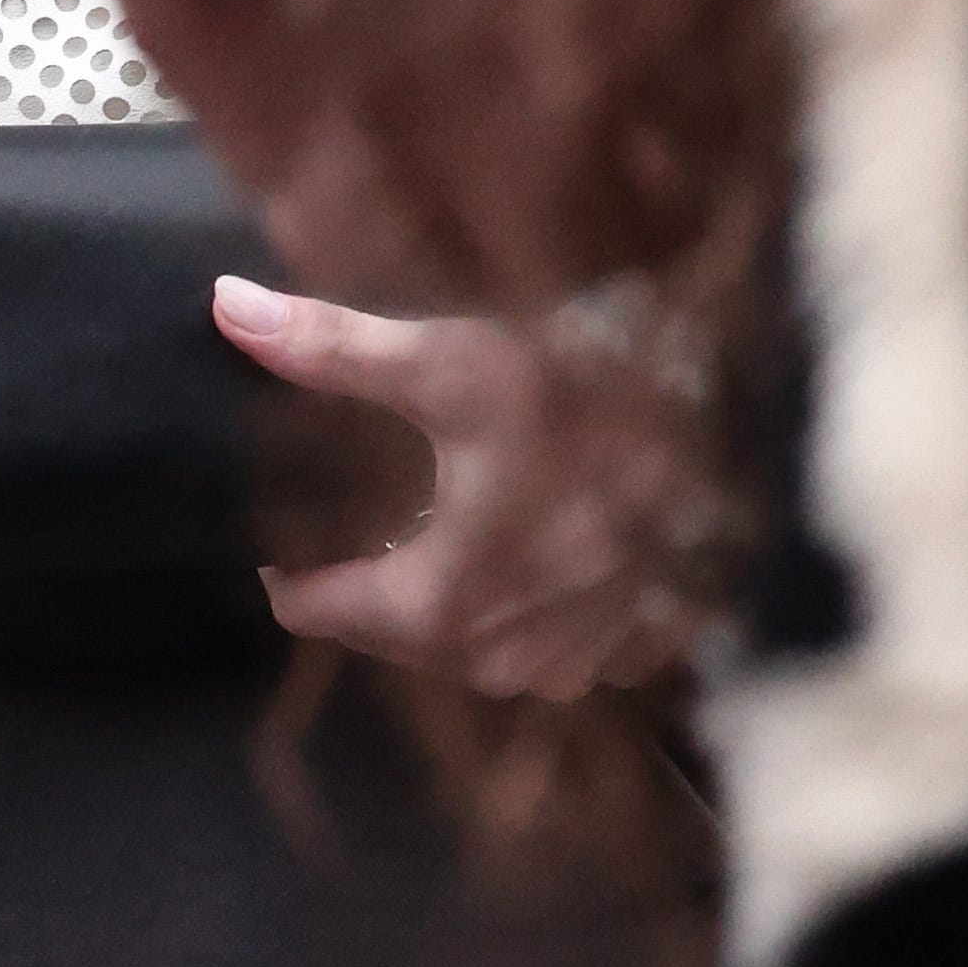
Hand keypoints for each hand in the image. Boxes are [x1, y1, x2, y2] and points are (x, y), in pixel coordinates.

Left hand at [214, 283, 709, 698]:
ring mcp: (585, 659)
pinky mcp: (641, 643)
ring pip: (480, 655)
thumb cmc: (584, 387)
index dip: (295, 583)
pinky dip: (523, 614)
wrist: (742, 417)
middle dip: (368, 597)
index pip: (336, 616)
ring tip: (419, 552)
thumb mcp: (448, 356)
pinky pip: (553, 651)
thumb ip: (330, 347)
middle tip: (334, 548)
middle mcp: (513, 656)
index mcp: (451, 601)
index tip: (270, 553)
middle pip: (407, 642)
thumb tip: (224, 307)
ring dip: (446, 611)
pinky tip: (521, 561)